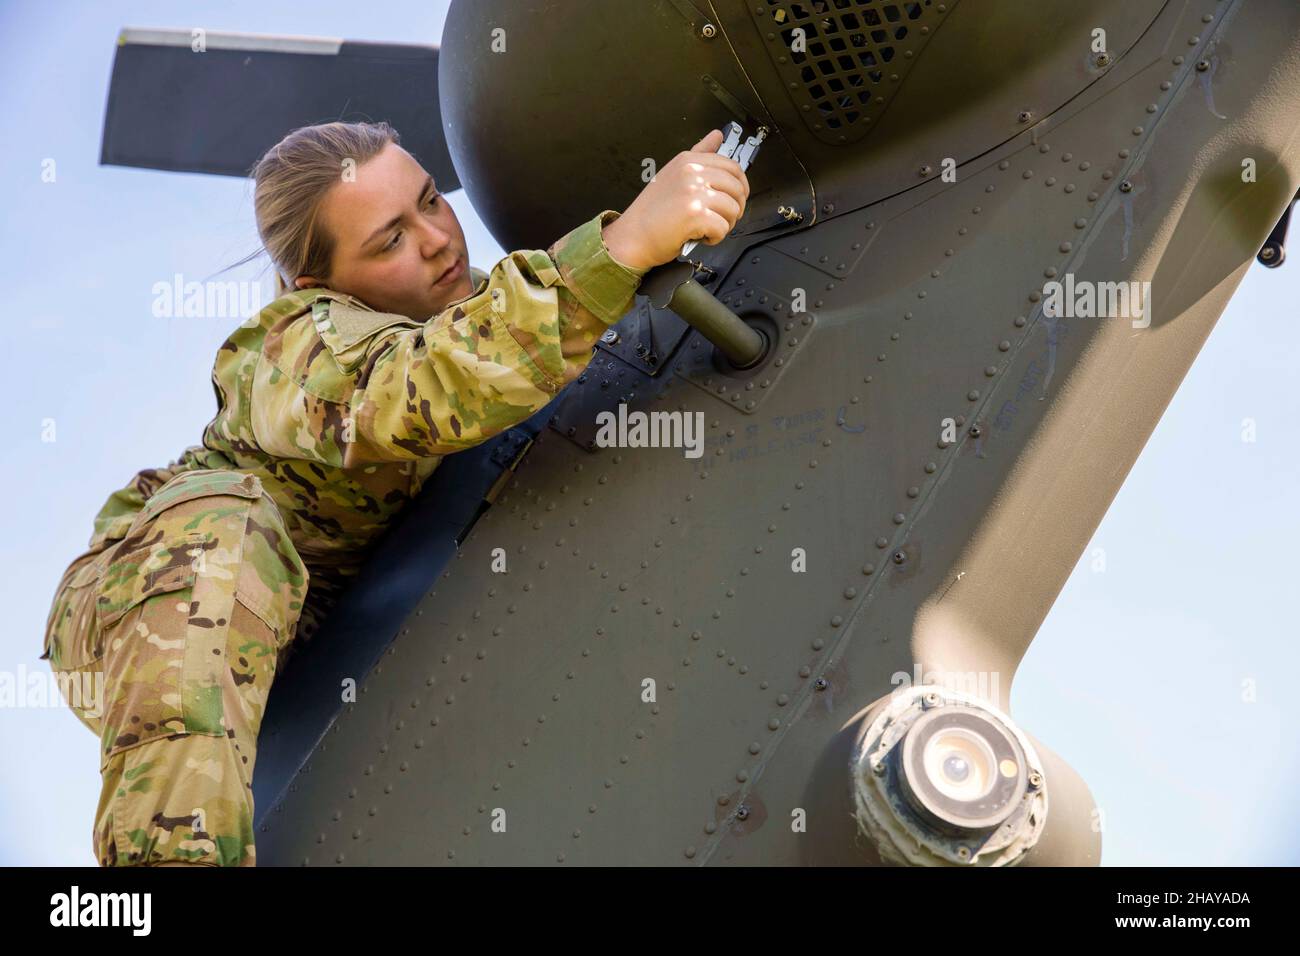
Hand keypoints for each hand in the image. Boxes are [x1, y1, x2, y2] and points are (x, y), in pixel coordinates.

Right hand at [601, 129, 750, 270]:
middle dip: (735, 208)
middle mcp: (691, 173)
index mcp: (688, 161)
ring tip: (707, 228)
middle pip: (737, 188)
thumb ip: (699, 154)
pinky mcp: (695, 214)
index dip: (741, 186)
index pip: (732, 166)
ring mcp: (693, 192)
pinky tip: (701, 236)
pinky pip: (723, 228)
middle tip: (721, 218)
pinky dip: (715, 238)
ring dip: (725, 225)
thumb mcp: (674, 174)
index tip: (736, 198)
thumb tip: (717, 136)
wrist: (632, 237)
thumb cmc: (651, 213)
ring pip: (733, 209)